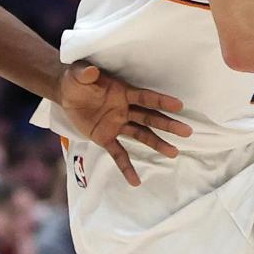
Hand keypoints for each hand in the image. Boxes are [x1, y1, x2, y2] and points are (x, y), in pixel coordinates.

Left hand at [54, 62, 191, 186]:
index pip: (145, 97)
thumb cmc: (76, 80)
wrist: (66, 94)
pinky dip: (126, 167)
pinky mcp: (106, 138)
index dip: (161, 101)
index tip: (179, 106)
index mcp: (122, 93)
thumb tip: (91, 72)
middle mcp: (125, 109)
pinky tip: (136, 181)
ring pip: (141, 135)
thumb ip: (85, 73)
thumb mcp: (78, 74)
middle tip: (187, 132)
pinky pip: (118, 154)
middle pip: (149, 118)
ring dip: (157, 144)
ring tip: (173, 153)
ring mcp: (117, 125)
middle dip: (168, 124)